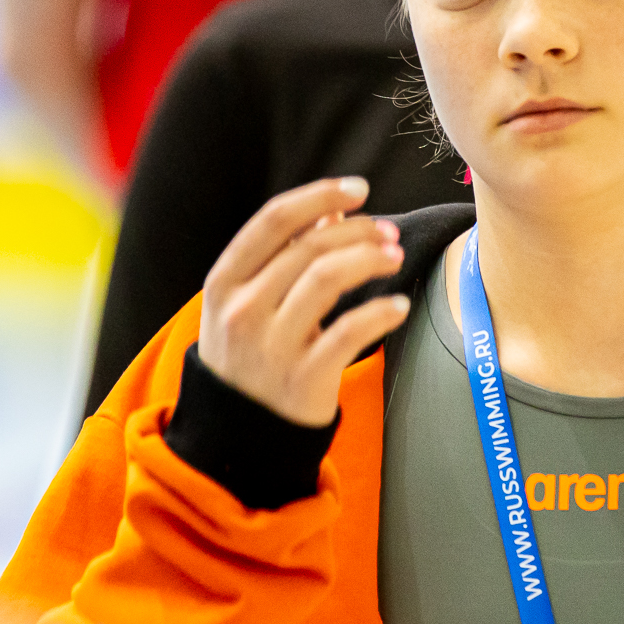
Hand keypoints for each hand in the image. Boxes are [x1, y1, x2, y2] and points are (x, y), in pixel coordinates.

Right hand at [199, 178, 411, 426]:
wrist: (238, 434)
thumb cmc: (249, 354)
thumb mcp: (248, 302)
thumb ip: (284, 256)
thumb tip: (333, 211)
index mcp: (224, 283)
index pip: (273, 221)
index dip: (319, 197)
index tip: (359, 188)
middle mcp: (242, 311)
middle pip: (308, 248)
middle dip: (358, 231)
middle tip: (389, 232)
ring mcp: (270, 348)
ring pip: (327, 280)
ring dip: (369, 260)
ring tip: (395, 258)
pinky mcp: (302, 380)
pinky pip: (349, 334)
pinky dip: (380, 313)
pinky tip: (399, 306)